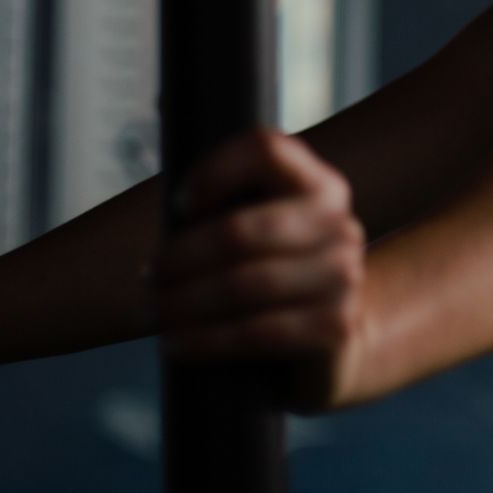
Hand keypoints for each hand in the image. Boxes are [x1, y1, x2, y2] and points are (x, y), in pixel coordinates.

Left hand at [150, 127, 371, 414]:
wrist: (332, 338)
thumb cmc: (274, 276)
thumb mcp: (262, 229)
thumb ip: (229, 208)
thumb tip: (170, 219)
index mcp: (320, 186)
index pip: (265, 150)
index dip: (213, 171)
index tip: (181, 206)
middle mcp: (340, 224)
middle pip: (241, 231)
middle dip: (182, 258)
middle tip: (149, 280)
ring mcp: (344, 276)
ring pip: (245, 286)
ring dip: (184, 303)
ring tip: (153, 313)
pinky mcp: (335, 327)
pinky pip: (257, 333)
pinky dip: (206, 340)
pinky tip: (176, 342)